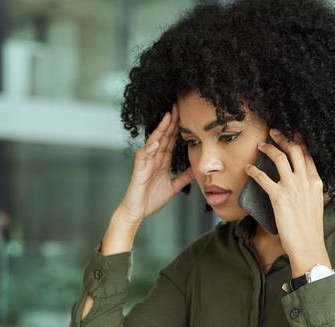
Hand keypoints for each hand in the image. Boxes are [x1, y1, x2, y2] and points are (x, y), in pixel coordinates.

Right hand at [116, 103, 194, 225]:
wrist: (137, 212)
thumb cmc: (151, 200)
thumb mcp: (173, 187)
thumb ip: (184, 177)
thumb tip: (196, 170)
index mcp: (162, 161)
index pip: (170, 139)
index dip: (177, 127)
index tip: (186, 114)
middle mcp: (154, 158)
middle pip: (163, 136)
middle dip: (170, 121)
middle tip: (178, 106)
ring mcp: (146, 163)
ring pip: (153, 141)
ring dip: (160, 129)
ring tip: (168, 117)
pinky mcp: (139, 170)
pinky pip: (143, 156)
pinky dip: (150, 148)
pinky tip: (156, 142)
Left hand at [245, 130, 331, 274]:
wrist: (308, 246)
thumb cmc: (310, 230)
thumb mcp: (315, 204)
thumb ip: (309, 190)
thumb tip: (299, 184)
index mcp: (316, 182)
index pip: (307, 155)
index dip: (299, 142)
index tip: (292, 135)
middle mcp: (306, 181)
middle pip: (294, 150)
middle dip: (283, 137)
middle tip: (274, 132)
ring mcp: (293, 188)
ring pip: (279, 158)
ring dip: (268, 148)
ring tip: (260, 146)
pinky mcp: (279, 197)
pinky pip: (263, 177)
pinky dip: (254, 170)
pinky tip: (249, 168)